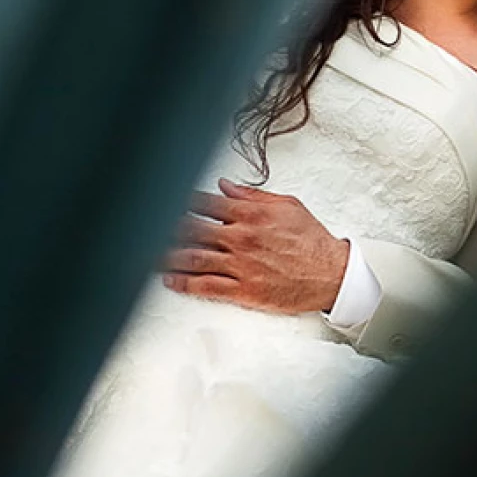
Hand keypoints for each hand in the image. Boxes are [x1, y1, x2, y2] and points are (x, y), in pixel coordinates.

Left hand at [160, 178, 350, 314]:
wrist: (332, 274)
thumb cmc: (312, 240)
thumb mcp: (287, 206)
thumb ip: (252, 196)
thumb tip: (224, 186)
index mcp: (250, 215)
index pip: (204, 203)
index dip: (180, 200)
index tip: (161, 198)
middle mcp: (241, 238)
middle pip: (190, 229)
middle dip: (164, 227)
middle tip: (144, 226)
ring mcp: (240, 265)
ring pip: (192, 258)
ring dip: (166, 256)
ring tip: (147, 254)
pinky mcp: (243, 290)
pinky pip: (205, 286)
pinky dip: (183, 282)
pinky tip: (169, 279)